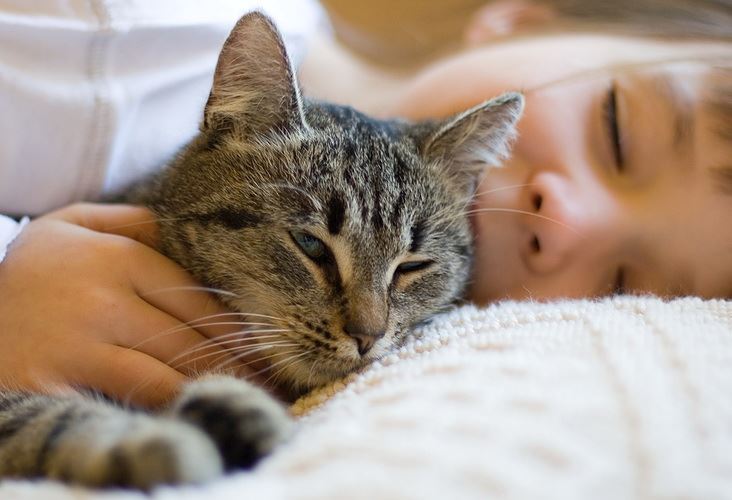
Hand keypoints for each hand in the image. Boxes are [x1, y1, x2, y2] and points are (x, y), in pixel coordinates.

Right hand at [0, 203, 246, 407]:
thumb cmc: (29, 272)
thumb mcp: (71, 225)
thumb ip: (131, 221)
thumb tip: (186, 227)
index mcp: (115, 257)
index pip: (197, 296)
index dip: (238, 327)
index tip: (269, 345)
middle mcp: (102, 297)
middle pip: (190, 336)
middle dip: (239, 362)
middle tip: (276, 380)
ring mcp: (78, 343)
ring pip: (167, 371)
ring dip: (214, 387)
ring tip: (250, 398)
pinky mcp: (55, 385)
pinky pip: (128, 400)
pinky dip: (168, 408)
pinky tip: (197, 412)